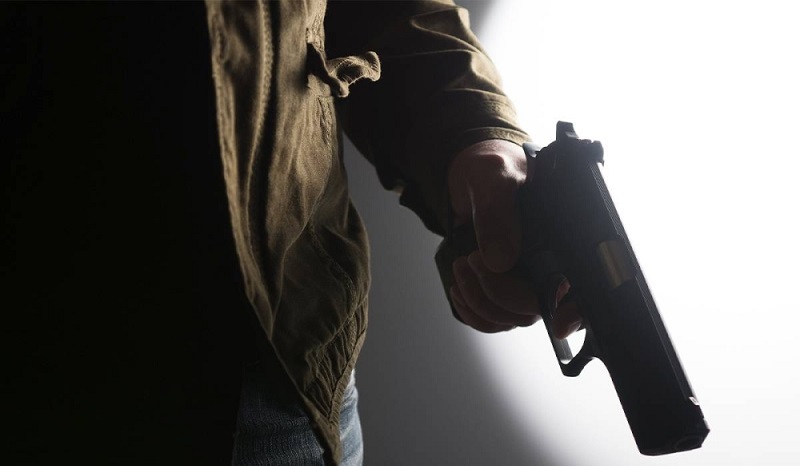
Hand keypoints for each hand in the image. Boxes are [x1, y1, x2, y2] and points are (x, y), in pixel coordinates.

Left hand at [447, 139, 581, 336]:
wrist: (471, 173)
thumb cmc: (493, 166)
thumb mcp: (494, 177)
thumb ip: (497, 212)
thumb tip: (500, 260)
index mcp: (564, 236)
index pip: (584, 287)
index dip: (577, 311)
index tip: (558, 323)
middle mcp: (551, 263)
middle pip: (536, 308)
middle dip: (499, 293)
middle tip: (472, 260)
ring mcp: (527, 278)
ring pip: (511, 318)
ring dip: (479, 301)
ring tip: (461, 264)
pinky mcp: (504, 286)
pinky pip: (492, 319)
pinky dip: (472, 312)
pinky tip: (459, 286)